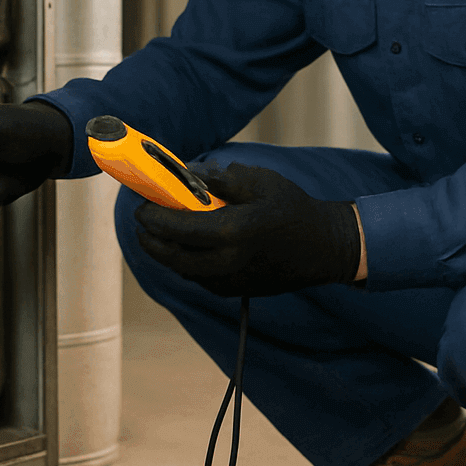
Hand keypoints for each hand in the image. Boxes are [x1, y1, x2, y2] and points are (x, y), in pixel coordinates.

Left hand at [134, 162, 360, 297]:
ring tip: (158, 231)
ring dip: (164, 252)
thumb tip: (190, 175)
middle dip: (149, 238)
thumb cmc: (294, 210)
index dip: (153, 216)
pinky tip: (184, 245)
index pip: (177, 227)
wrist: (323, 248)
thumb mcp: (260, 182)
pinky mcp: (233, 289)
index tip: (142, 204)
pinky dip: (184, 261)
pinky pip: (197, 277)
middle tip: (143, 221)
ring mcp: (229, 280)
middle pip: (171, 256)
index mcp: (232, 232)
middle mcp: (227, 262)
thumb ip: (222, 180)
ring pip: (181, 269)